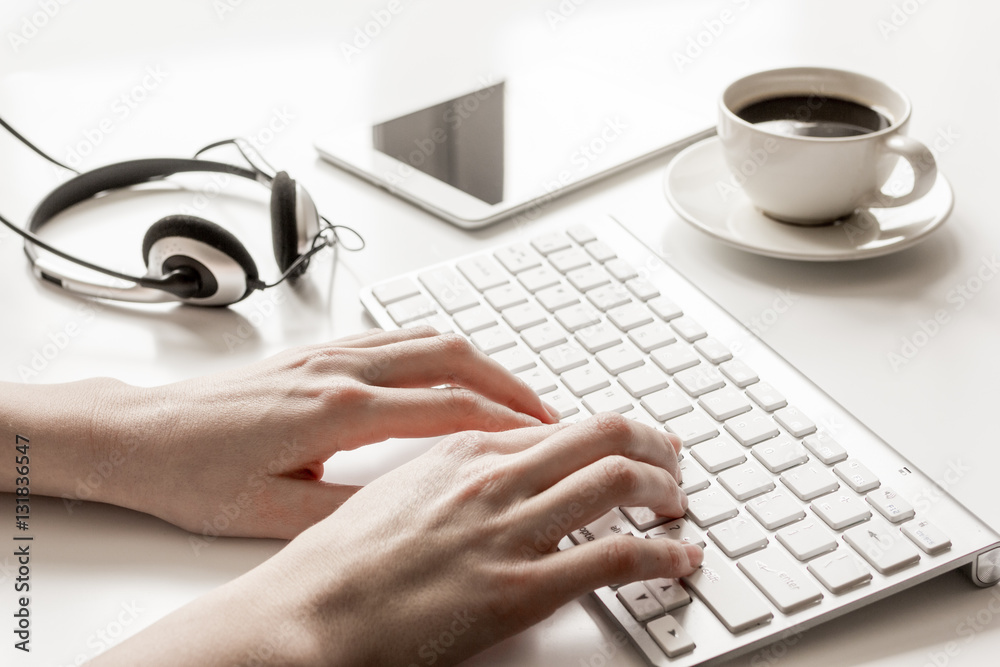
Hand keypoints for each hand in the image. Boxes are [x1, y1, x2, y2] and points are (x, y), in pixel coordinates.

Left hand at [73, 327, 558, 538]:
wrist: (139, 436)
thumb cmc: (195, 476)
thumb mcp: (275, 514)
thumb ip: (352, 510)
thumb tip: (413, 509)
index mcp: (335, 411)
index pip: (445, 405)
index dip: (503, 419)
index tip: (541, 434)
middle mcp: (338, 370)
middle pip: (449, 356)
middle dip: (508, 381)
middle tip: (545, 410)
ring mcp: (326, 353)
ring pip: (425, 337)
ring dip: (478, 360)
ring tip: (510, 390)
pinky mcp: (315, 352)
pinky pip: (394, 335)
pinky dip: (438, 349)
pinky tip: (449, 368)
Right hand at [95, 414, 700, 665]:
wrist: (306, 613)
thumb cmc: (340, 561)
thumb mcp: (395, 492)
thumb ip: (452, 474)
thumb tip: (493, 469)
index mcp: (461, 452)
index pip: (559, 424)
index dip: (607, 429)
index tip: (628, 439)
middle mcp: (492, 478)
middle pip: (601, 434)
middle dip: (651, 441)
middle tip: (672, 457)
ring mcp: (508, 530)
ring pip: (617, 480)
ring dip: (664, 488)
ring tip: (680, 503)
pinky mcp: (519, 589)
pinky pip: (614, 557)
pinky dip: (661, 554)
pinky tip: (679, 560)